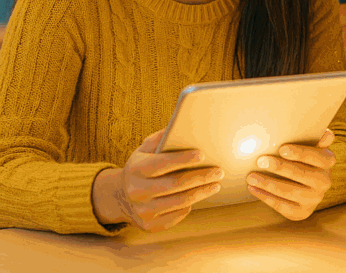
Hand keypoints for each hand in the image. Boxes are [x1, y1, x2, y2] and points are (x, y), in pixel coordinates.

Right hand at [92, 129, 222, 231]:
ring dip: (202, 192)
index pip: (161, 163)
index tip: (203, 154)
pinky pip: (176, 216)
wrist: (121, 196)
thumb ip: (162, 138)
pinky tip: (198, 196)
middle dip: (201, 177)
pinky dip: (190, 206)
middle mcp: (136, 191)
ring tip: (216, 184)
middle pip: (175, 184)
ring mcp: (142, 210)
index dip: (183, 159)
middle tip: (219, 171)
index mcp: (135, 169)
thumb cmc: (143, 166)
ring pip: (179, 202)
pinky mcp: (149, 225)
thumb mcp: (145, 149)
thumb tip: (183, 125)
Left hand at [247, 129, 335, 219]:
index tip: (282, 149)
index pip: (319, 157)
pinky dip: (266, 197)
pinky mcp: (302, 212)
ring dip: (268, 183)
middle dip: (280, 168)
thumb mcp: (309, 145)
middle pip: (303, 175)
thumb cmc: (301, 158)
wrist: (302, 184)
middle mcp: (325, 182)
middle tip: (260, 161)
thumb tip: (325, 133)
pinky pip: (282, 206)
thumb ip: (316, 138)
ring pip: (290, 192)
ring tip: (251, 177)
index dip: (301, 153)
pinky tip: (254, 189)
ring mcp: (314, 199)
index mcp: (328, 162)